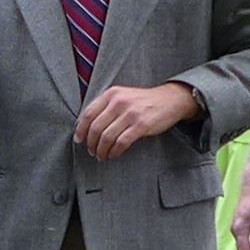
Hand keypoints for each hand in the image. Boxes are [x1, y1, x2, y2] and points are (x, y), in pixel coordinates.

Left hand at [73, 81, 200, 160]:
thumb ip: (106, 106)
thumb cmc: (144, 101)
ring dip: (102, 150)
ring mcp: (130, 113)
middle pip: (96, 128)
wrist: (170, 99)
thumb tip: (87, 126)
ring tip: (102, 155)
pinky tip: (113, 154)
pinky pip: (121, 143)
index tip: (79, 140)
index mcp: (111, 94)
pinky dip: (114, 152)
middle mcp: (119, 102)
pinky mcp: (141, 125)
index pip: (88, 114)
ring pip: (107, 137)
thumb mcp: (123, 95)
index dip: (81, 130)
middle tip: (92, 151)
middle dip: (91, 144)